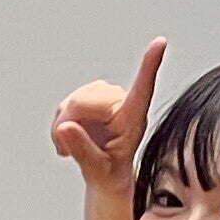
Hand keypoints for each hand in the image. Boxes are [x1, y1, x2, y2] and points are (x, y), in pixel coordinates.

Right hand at [50, 36, 167, 202]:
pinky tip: (68, 139)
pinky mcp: (87, 98)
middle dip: (69, 124)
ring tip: (70, 148)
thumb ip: (83, 151)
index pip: (142, 88)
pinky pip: (64, 106)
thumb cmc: (110, 174)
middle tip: (67, 149)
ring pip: (71, 102)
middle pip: (83, 101)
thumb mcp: (98, 171)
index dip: (149, 65)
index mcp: (133, 118)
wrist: (106, 176)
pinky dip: (59, 125)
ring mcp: (102, 98)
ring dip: (62, 127)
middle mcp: (119, 102)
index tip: (160, 43)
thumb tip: (65, 128)